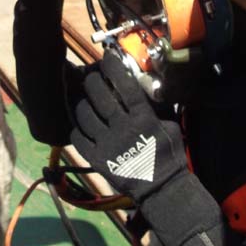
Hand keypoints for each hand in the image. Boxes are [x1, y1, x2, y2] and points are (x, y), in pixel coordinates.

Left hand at [70, 51, 188, 203]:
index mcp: (143, 118)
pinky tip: (80, 124)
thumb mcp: (170, 126)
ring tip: (84, 100)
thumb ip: (156, 107)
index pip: (125, 86)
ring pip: (85, 116)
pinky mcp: (97, 160)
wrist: (162, 188)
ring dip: (82, 104)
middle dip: (92, 82)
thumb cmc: (169, 155)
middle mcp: (123, 128)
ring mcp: (108, 145)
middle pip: (100, 97)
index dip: (114, 69)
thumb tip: (147, 88)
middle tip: (91, 78)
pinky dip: (76, 129)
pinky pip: (78, 139)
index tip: (107, 58)